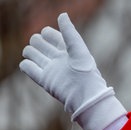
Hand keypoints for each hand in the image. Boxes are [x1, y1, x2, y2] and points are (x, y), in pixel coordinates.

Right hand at [20, 13, 126, 129]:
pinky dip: (26, 64)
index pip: (51, 35)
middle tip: (41, 45)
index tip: (51, 37)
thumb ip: (69, 31)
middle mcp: (58, 59)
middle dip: (36, 41)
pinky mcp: (45, 80)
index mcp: (68, 50)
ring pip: (32, 54)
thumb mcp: (78, 48)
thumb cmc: (85, 71)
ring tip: (34, 54)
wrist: (85, 95)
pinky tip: (30, 64)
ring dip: (29, 51)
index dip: (48, 33)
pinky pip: (29, 69)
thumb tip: (62, 15)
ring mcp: (51, 69)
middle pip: (39, 43)